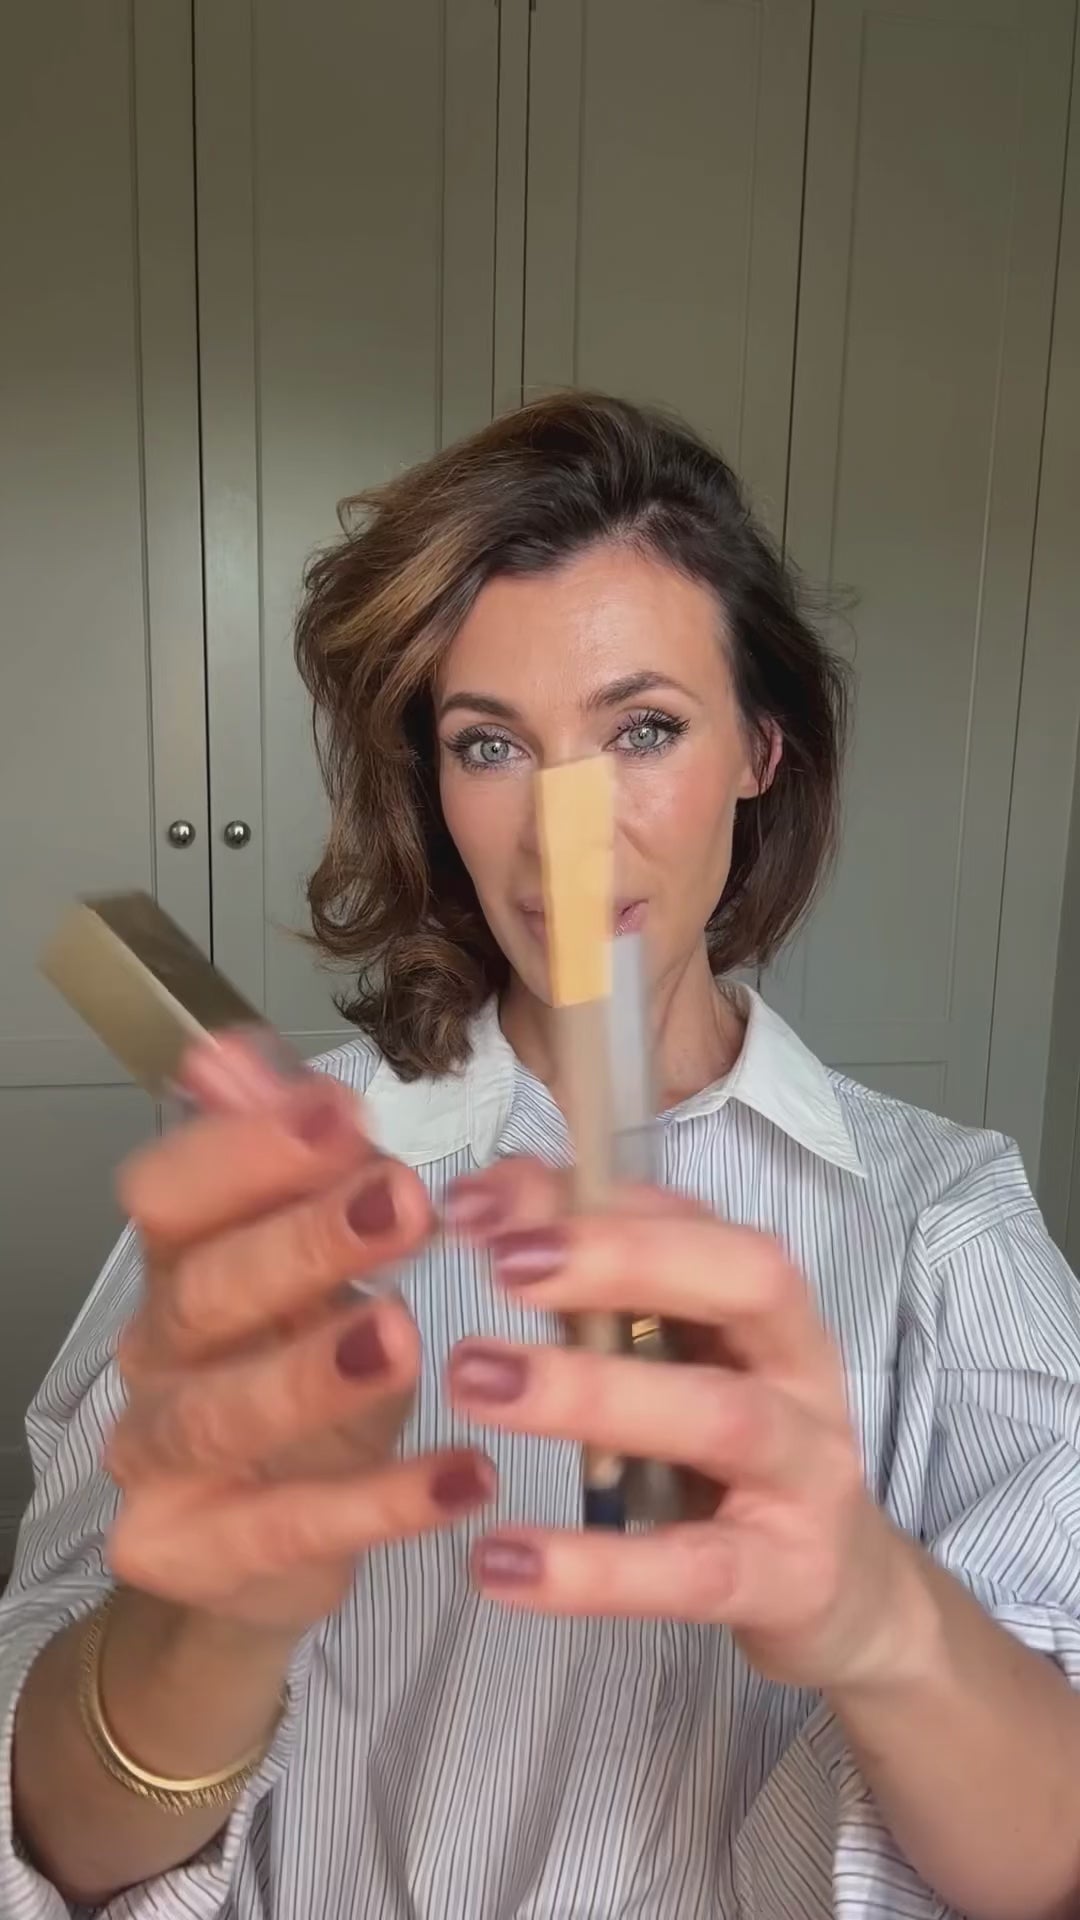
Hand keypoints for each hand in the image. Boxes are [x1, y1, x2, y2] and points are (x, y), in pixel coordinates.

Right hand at [105, 1034, 493, 1633]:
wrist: (261, 1543)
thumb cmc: (306, 1369)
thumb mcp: (319, 1256)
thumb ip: (294, 1155)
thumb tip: (230, 1048)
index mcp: (182, 1263)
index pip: (169, 1192)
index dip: (245, 1149)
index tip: (343, 1113)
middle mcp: (157, 1354)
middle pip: (203, 1290)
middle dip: (303, 1242)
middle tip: (405, 1203)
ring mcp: (165, 1459)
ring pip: (222, 1412)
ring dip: (314, 1374)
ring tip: (408, 1340)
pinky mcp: (202, 1550)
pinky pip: (288, 1528)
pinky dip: (380, 1504)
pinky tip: (465, 1477)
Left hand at [446, 1158, 916, 1692]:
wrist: (841, 1595)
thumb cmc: (733, 1461)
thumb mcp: (675, 1367)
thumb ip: (597, 1296)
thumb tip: (495, 1207)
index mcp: (769, 1308)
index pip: (697, 1219)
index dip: (593, 1201)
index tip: (482, 1201)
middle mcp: (802, 1372)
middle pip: (744, 1284)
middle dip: (622, 1260)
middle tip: (500, 1264)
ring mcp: (807, 1474)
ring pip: (718, 1417)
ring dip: (592, 1392)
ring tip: (476, 1381)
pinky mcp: (787, 1578)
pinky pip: (691, 1571)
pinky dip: (594, 1569)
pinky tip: (498, 1561)